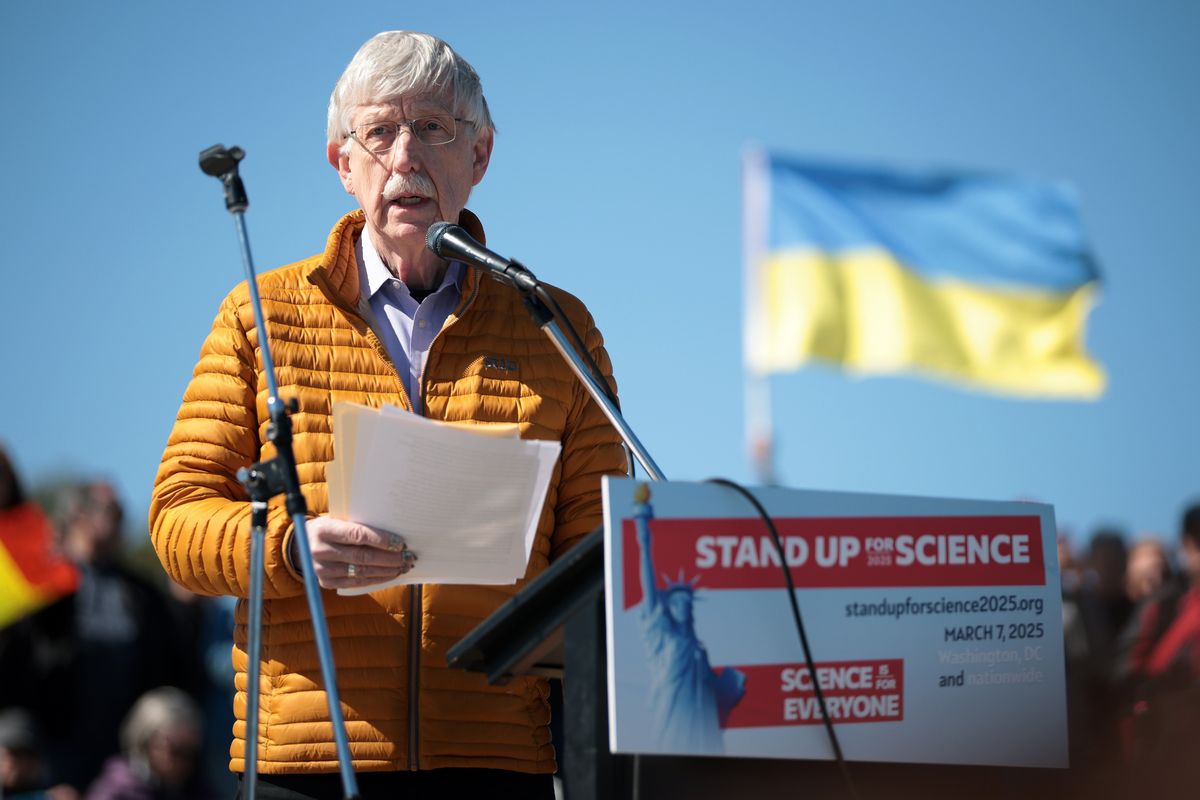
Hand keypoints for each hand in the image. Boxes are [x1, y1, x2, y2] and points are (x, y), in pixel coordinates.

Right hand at [298, 516, 416, 588]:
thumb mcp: (337, 519)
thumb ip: (358, 524)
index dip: (381, 540)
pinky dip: (376, 579)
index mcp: (323, 530)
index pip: (357, 535)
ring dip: (387, 570)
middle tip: (409, 557)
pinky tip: (390, 574)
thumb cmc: (329, 527)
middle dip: (390, 558)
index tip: (401, 543)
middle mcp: (320, 551)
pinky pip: (356, 583)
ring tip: (404, 566)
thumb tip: (393, 534)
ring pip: (362, 572)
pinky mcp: (326, 582)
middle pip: (362, 556)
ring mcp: (321, 569)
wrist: (301, 543)